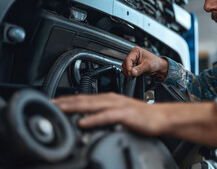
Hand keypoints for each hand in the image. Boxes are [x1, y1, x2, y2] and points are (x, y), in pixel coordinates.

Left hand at [52, 93, 166, 135]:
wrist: (161, 117)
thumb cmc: (143, 116)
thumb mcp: (121, 114)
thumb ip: (106, 114)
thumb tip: (91, 120)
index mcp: (110, 99)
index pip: (86, 98)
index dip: (69, 100)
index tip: (55, 103)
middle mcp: (112, 99)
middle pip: (85, 99)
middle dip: (66, 102)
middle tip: (51, 104)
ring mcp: (119, 106)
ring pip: (93, 105)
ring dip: (75, 106)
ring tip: (61, 109)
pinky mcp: (125, 114)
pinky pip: (106, 116)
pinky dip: (94, 118)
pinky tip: (84, 122)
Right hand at [122, 46, 168, 80]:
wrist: (159, 67)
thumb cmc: (156, 63)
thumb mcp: (148, 66)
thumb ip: (139, 69)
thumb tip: (132, 72)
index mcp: (136, 51)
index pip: (128, 60)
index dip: (128, 67)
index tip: (130, 74)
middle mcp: (133, 55)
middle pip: (125, 64)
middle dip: (128, 70)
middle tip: (133, 75)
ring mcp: (133, 61)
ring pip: (125, 68)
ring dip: (129, 73)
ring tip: (136, 74)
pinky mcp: (133, 66)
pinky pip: (128, 71)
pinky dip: (130, 74)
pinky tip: (135, 75)